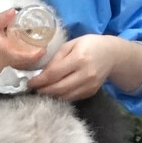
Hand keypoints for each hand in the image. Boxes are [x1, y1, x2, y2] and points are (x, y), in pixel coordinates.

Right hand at [0, 9, 46, 73]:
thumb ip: (1, 18)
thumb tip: (14, 11)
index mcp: (6, 51)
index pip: (29, 56)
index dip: (40, 52)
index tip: (45, 43)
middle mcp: (7, 64)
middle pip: (30, 63)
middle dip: (38, 55)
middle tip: (42, 43)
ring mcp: (4, 70)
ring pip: (24, 68)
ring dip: (31, 59)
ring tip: (36, 48)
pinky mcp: (1, 72)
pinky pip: (17, 69)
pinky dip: (23, 63)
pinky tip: (25, 54)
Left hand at [27, 35, 141, 100]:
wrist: (112, 54)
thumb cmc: (89, 45)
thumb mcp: (71, 44)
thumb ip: (56, 58)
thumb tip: (42, 73)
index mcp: (78, 58)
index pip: (54, 74)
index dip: (39, 80)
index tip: (29, 82)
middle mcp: (85, 74)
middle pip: (58, 88)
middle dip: (43, 90)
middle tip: (34, 88)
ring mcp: (90, 85)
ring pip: (65, 96)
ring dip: (51, 95)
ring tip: (42, 90)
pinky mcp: (91, 92)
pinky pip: (72, 98)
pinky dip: (61, 96)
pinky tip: (55, 92)